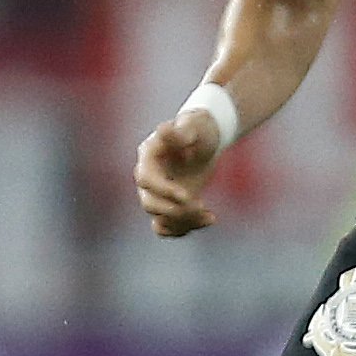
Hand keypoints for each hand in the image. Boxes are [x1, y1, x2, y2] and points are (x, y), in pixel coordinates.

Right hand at [135, 111, 225, 237]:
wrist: (205, 141)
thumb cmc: (198, 130)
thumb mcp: (193, 127)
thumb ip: (180, 132)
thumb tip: (162, 129)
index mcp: (148, 157)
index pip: (146, 180)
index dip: (164, 190)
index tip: (187, 196)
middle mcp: (148, 178)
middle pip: (149, 203)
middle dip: (174, 210)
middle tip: (200, 205)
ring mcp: (157, 195)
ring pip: (160, 219)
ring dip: (183, 222)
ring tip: (209, 216)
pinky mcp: (169, 206)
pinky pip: (169, 227)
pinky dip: (186, 228)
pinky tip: (209, 219)